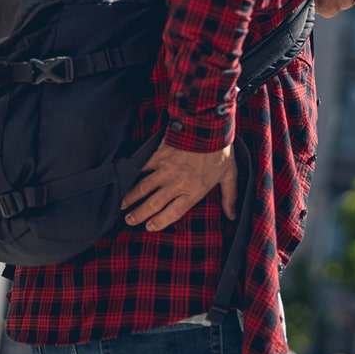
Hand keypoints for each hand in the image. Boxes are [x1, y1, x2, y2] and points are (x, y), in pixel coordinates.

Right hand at [120, 141, 237, 230]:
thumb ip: (229, 197)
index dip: (159, 222)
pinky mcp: (158, 156)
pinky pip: (142, 168)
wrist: (208, 126)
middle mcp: (177, 184)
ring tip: (122, 206)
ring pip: (143, 188)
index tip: (149, 227)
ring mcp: (165, 170)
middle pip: (153, 204)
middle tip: (130, 221)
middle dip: (139, 214)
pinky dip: (132, 175)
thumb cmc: (220, 151)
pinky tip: (124, 181)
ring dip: (131, 198)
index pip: (172, 213)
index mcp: (194, 191)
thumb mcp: (229, 175)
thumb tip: (232, 216)